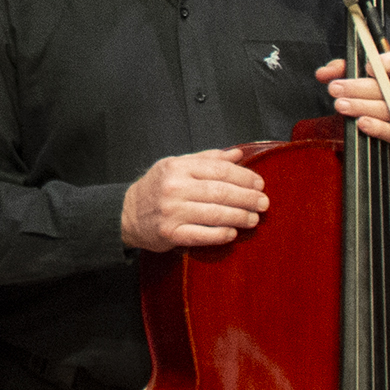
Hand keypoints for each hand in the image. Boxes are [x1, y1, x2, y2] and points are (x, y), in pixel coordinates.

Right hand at [120, 151, 269, 251]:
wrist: (126, 213)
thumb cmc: (156, 188)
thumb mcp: (176, 165)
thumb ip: (207, 159)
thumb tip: (237, 154)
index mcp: (178, 168)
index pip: (219, 170)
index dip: (243, 176)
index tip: (259, 183)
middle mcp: (174, 188)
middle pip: (220, 192)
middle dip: (247, 198)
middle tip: (263, 202)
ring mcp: (172, 212)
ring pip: (214, 214)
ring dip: (239, 217)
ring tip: (254, 218)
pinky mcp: (170, 234)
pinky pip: (202, 234)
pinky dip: (220, 234)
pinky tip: (233, 232)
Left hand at [317, 47, 389, 147]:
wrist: (385, 120)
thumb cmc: (372, 91)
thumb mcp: (357, 74)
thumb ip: (341, 69)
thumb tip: (323, 73)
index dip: (389, 63)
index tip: (368, 67)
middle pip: (388, 87)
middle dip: (358, 88)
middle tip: (335, 88)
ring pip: (387, 109)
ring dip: (361, 107)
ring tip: (341, 105)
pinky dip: (377, 127)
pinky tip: (361, 123)